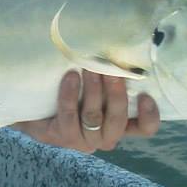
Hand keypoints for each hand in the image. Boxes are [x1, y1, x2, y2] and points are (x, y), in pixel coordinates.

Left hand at [13, 70, 159, 152]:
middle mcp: (106, 137)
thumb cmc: (74, 92)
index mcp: (121, 125)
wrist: (36, 108)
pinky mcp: (64, 137)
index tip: (145, 94)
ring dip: (93, 90)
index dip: (149, 115)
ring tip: (89, 68)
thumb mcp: (96, 85)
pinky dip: (70, 94)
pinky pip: (69, 116)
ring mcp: (85, 141)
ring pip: (93, 117)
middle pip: (117, 119)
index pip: (144, 128)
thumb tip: (119, 45)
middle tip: (111, 70)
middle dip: (116, 93)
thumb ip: (111, 77)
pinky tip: (70, 77)